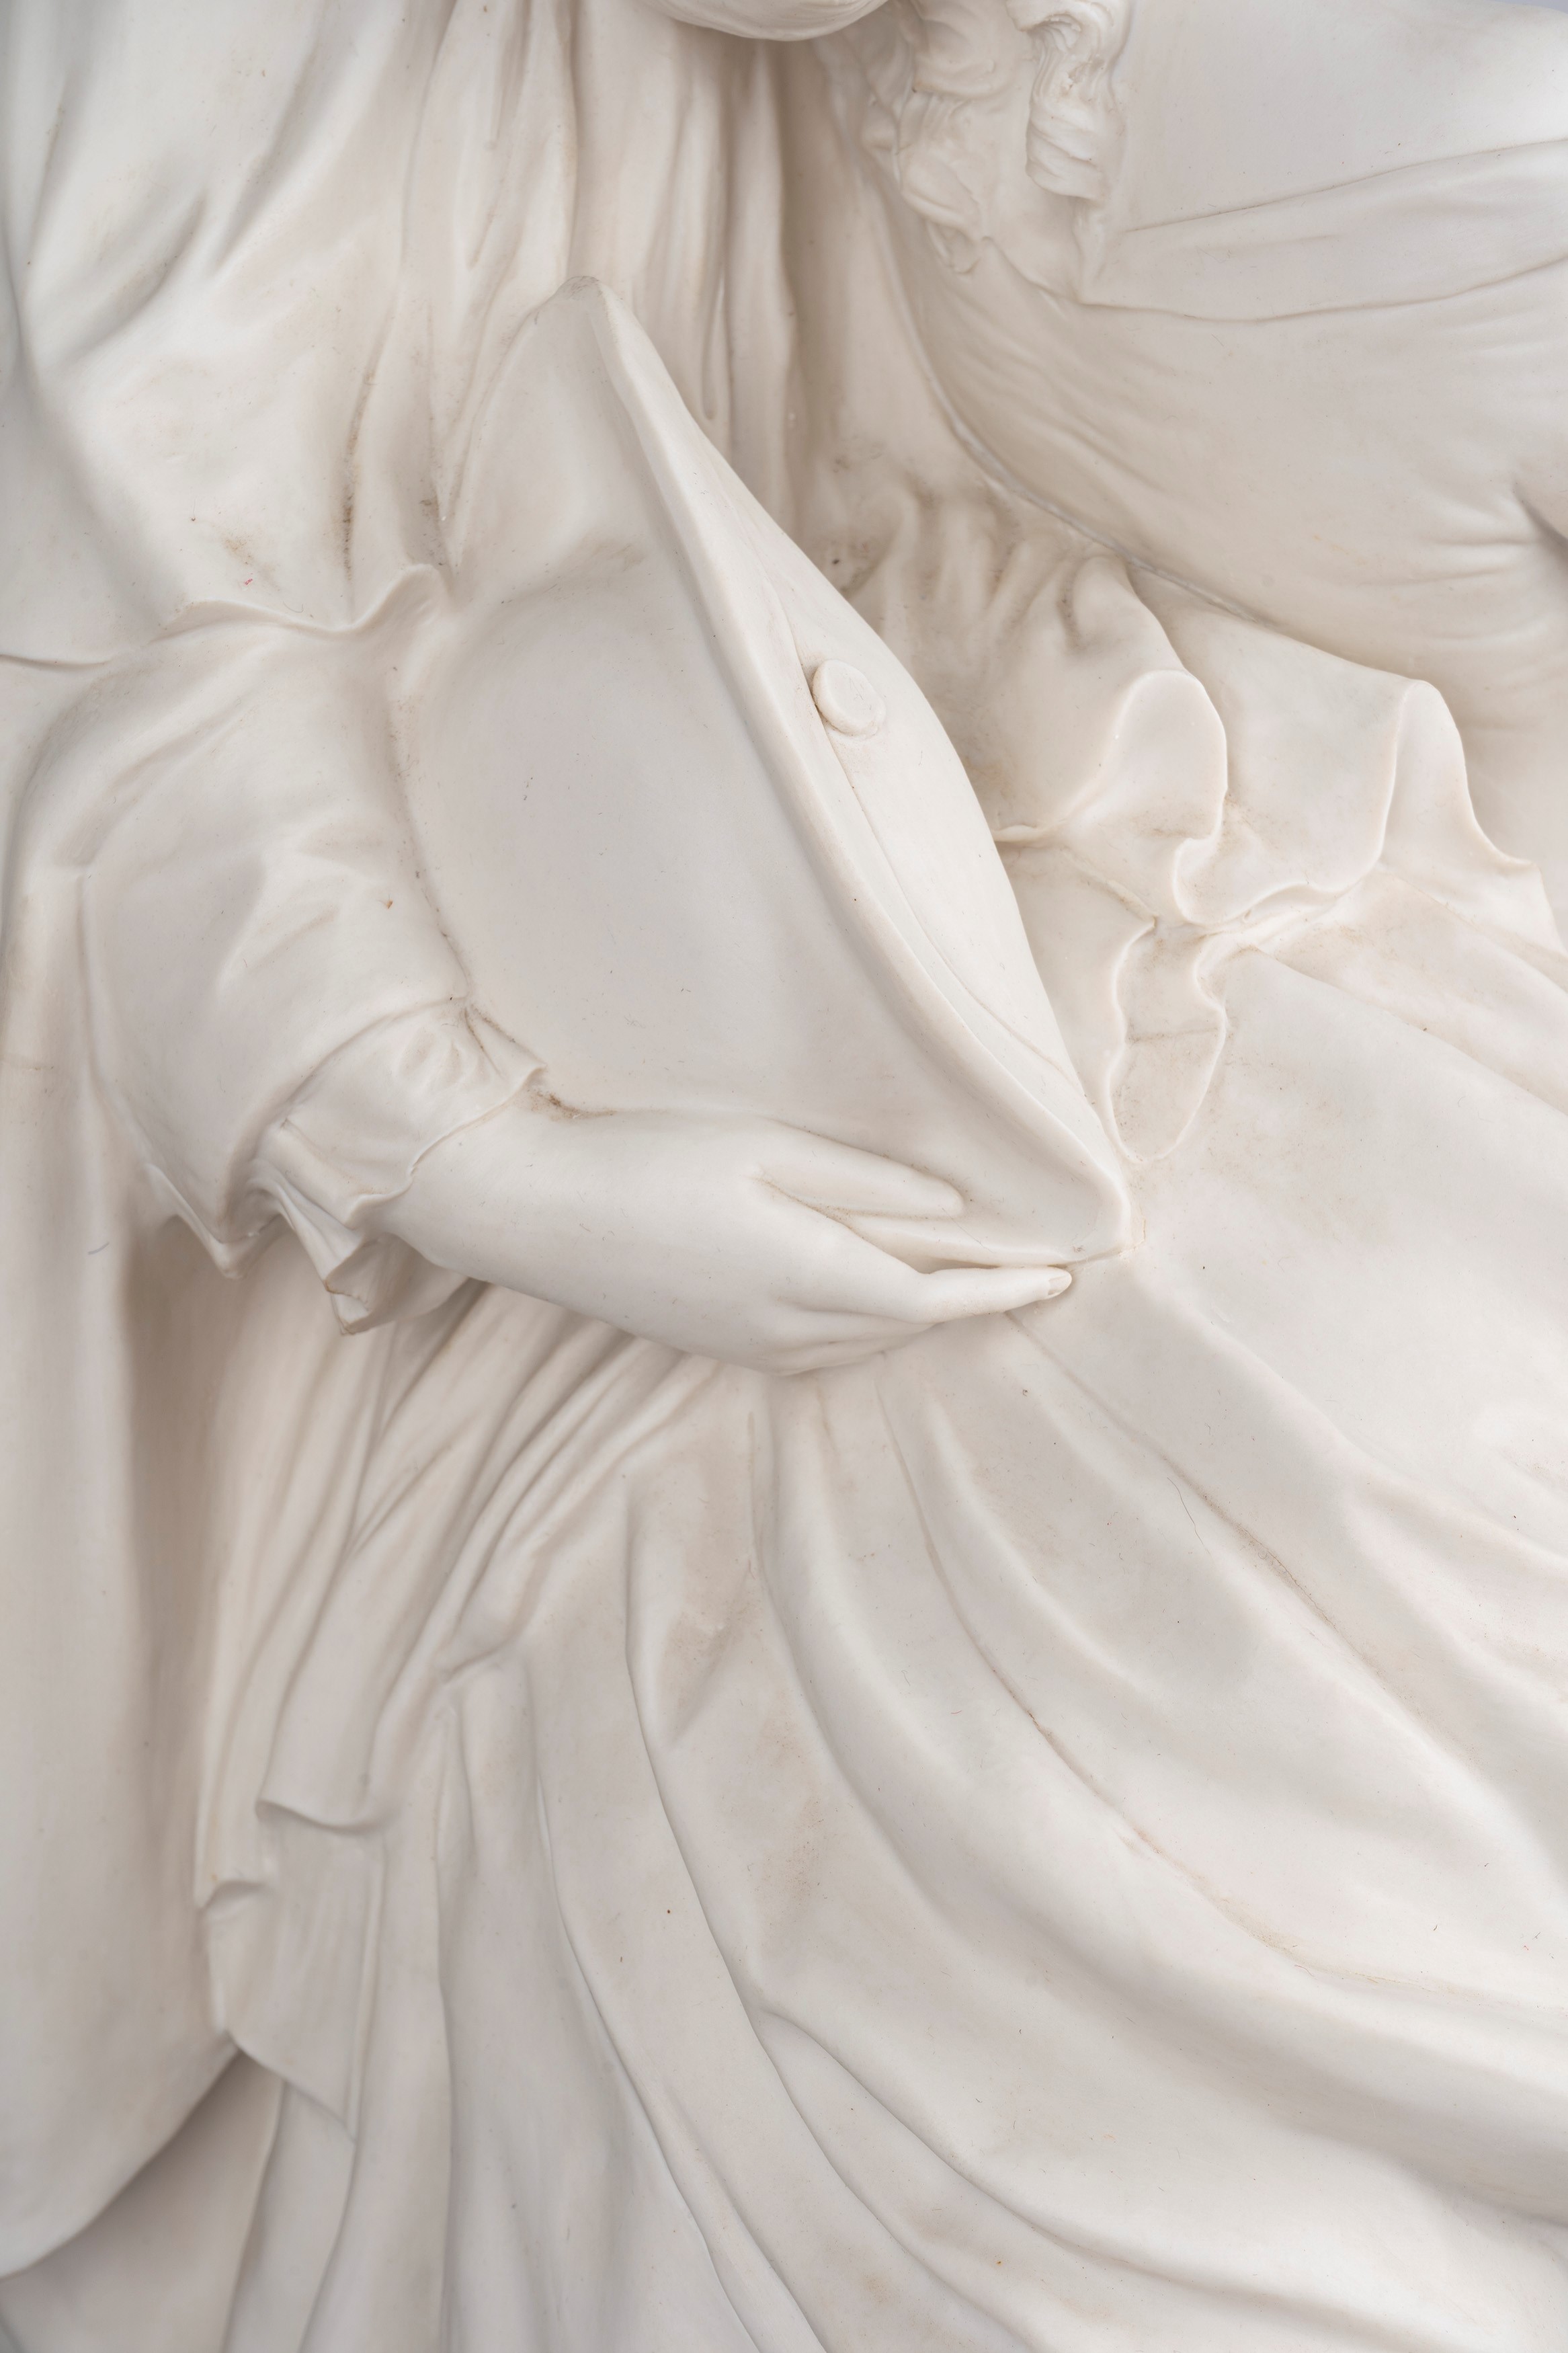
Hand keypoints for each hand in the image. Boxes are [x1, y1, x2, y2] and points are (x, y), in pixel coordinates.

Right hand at [378, 1102, 1069, 1373]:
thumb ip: (862, 1180)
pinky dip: (869, 1323)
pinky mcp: (721, 1350)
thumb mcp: (763, 1147)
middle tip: (1030, 1268)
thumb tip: (951, 1204)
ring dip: (921, 1314)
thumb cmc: (646, 1160)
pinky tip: (875, 1289)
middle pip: (909, 1325)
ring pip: (868, 1342)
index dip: (1004, 1290)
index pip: (936, 1298)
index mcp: (807, 1277)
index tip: (1063, 1276)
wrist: (534, 1213)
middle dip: (973, 1302)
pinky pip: (824, 1349)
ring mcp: (751, 1351)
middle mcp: (787, 1333)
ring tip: (969, 1277)